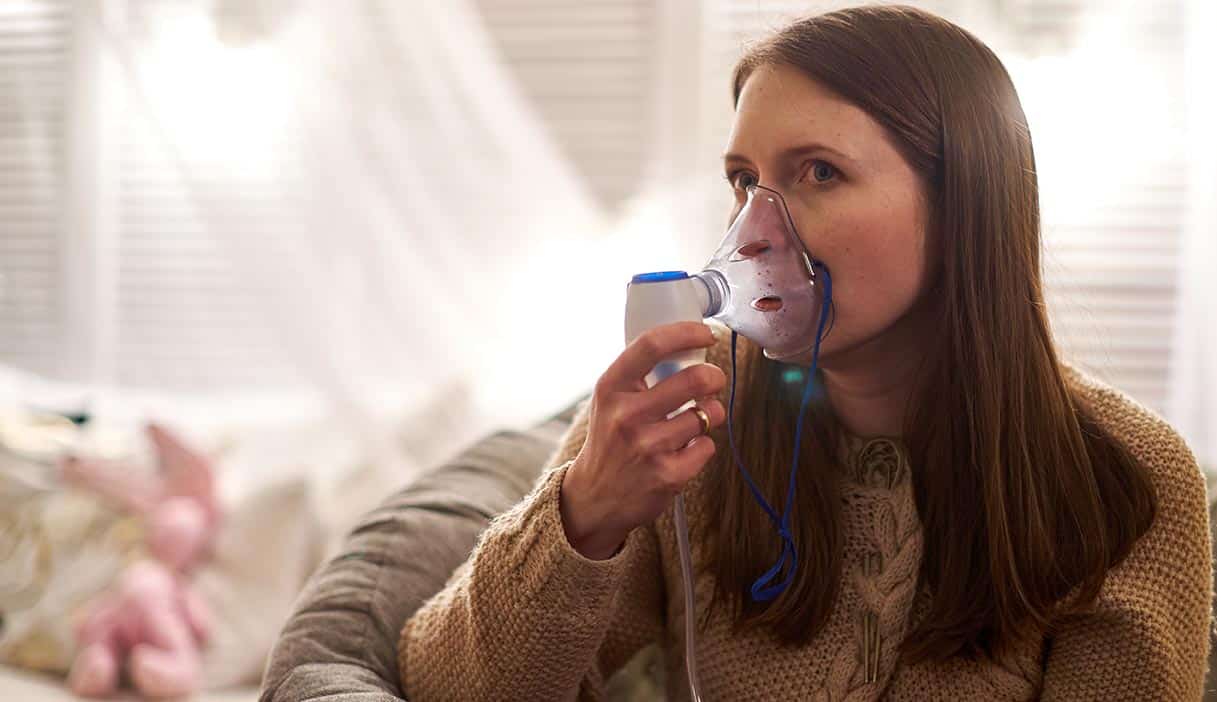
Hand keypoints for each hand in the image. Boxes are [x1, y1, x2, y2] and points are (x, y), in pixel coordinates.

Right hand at [559, 322, 726, 559]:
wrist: (594, 497)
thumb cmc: (610, 439)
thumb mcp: (610, 400)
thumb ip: (640, 374)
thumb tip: (688, 345)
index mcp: (611, 388)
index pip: (651, 345)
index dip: (687, 333)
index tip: (706, 334)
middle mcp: (626, 415)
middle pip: (694, 379)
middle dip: (714, 377)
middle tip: (713, 380)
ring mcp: (648, 447)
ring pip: (707, 414)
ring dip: (711, 413)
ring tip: (698, 418)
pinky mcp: (668, 475)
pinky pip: (707, 446)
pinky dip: (703, 445)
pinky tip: (686, 449)